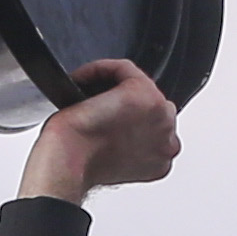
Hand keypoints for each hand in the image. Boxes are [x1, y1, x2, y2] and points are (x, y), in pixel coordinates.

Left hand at [19, 58, 180, 204]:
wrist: (70, 161)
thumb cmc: (80, 166)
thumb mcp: (109, 160)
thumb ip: (124, 145)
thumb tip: (115, 125)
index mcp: (161, 161)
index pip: (151, 127)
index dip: (124, 118)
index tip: (102, 117)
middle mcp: (166, 140)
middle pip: (148, 105)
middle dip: (122, 100)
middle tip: (93, 104)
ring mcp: (160, 116)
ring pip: (137, 85)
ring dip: (111, 86)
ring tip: (86, 95)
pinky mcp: (144, 93)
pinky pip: (123, 69)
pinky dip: (99, 70)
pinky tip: (81, 80)